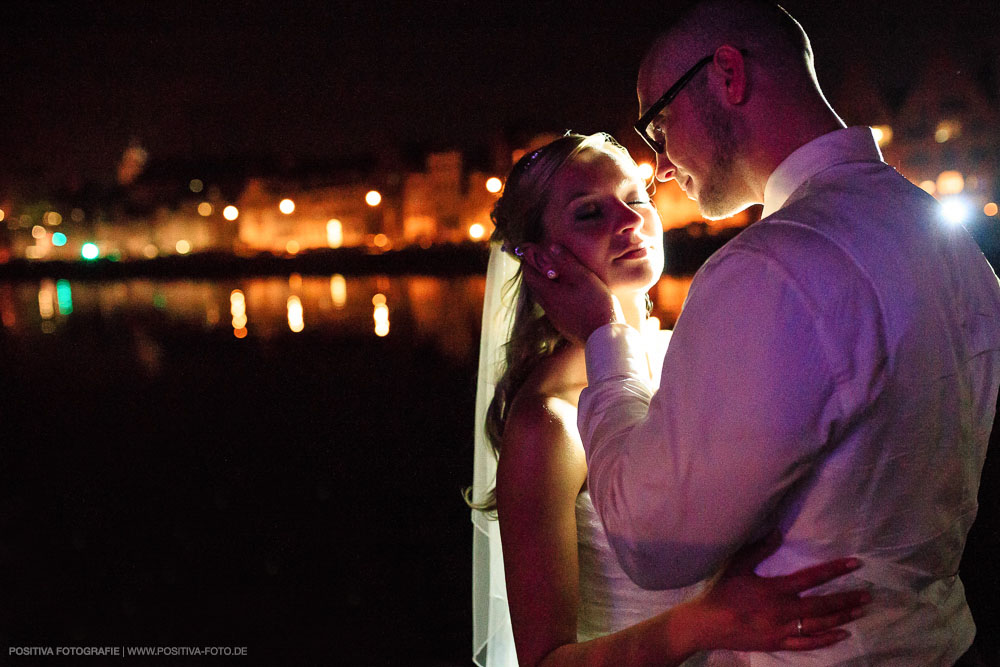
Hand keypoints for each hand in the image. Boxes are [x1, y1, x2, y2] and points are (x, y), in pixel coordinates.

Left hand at [518, 243, 620, 344]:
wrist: (604, 337)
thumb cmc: (595, 304)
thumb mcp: (583, 277)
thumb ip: (566, 261)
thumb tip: (551, 247)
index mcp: (548, 293)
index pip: (529, 273)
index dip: (529, 260)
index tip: (534, 250)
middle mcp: (547, 306)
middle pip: (534, 285)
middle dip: (537, 271)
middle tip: (546, 259)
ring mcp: (555, 317)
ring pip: (544, 296)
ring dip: (547, 284)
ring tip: (559, 274)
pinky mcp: (563, 325)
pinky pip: (554, 306)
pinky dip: (556, 295)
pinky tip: (569, 293)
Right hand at [690, 531, 869, 652]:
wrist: (707, 624)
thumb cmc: (720, 592)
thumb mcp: (737, 565)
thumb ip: (759, 548)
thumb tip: (779, 531)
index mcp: (774, 589)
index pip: (812, 578)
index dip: (835, 570)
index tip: (854, 564)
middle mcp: (782, 611)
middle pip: (822, 605)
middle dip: (847, 599)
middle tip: (868, 596)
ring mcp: (781, 630)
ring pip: (819, 626)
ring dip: (842, 618)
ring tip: (860, 612)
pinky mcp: (778, 643)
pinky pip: (807, 644)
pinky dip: (826, 640)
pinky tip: (842, 634)